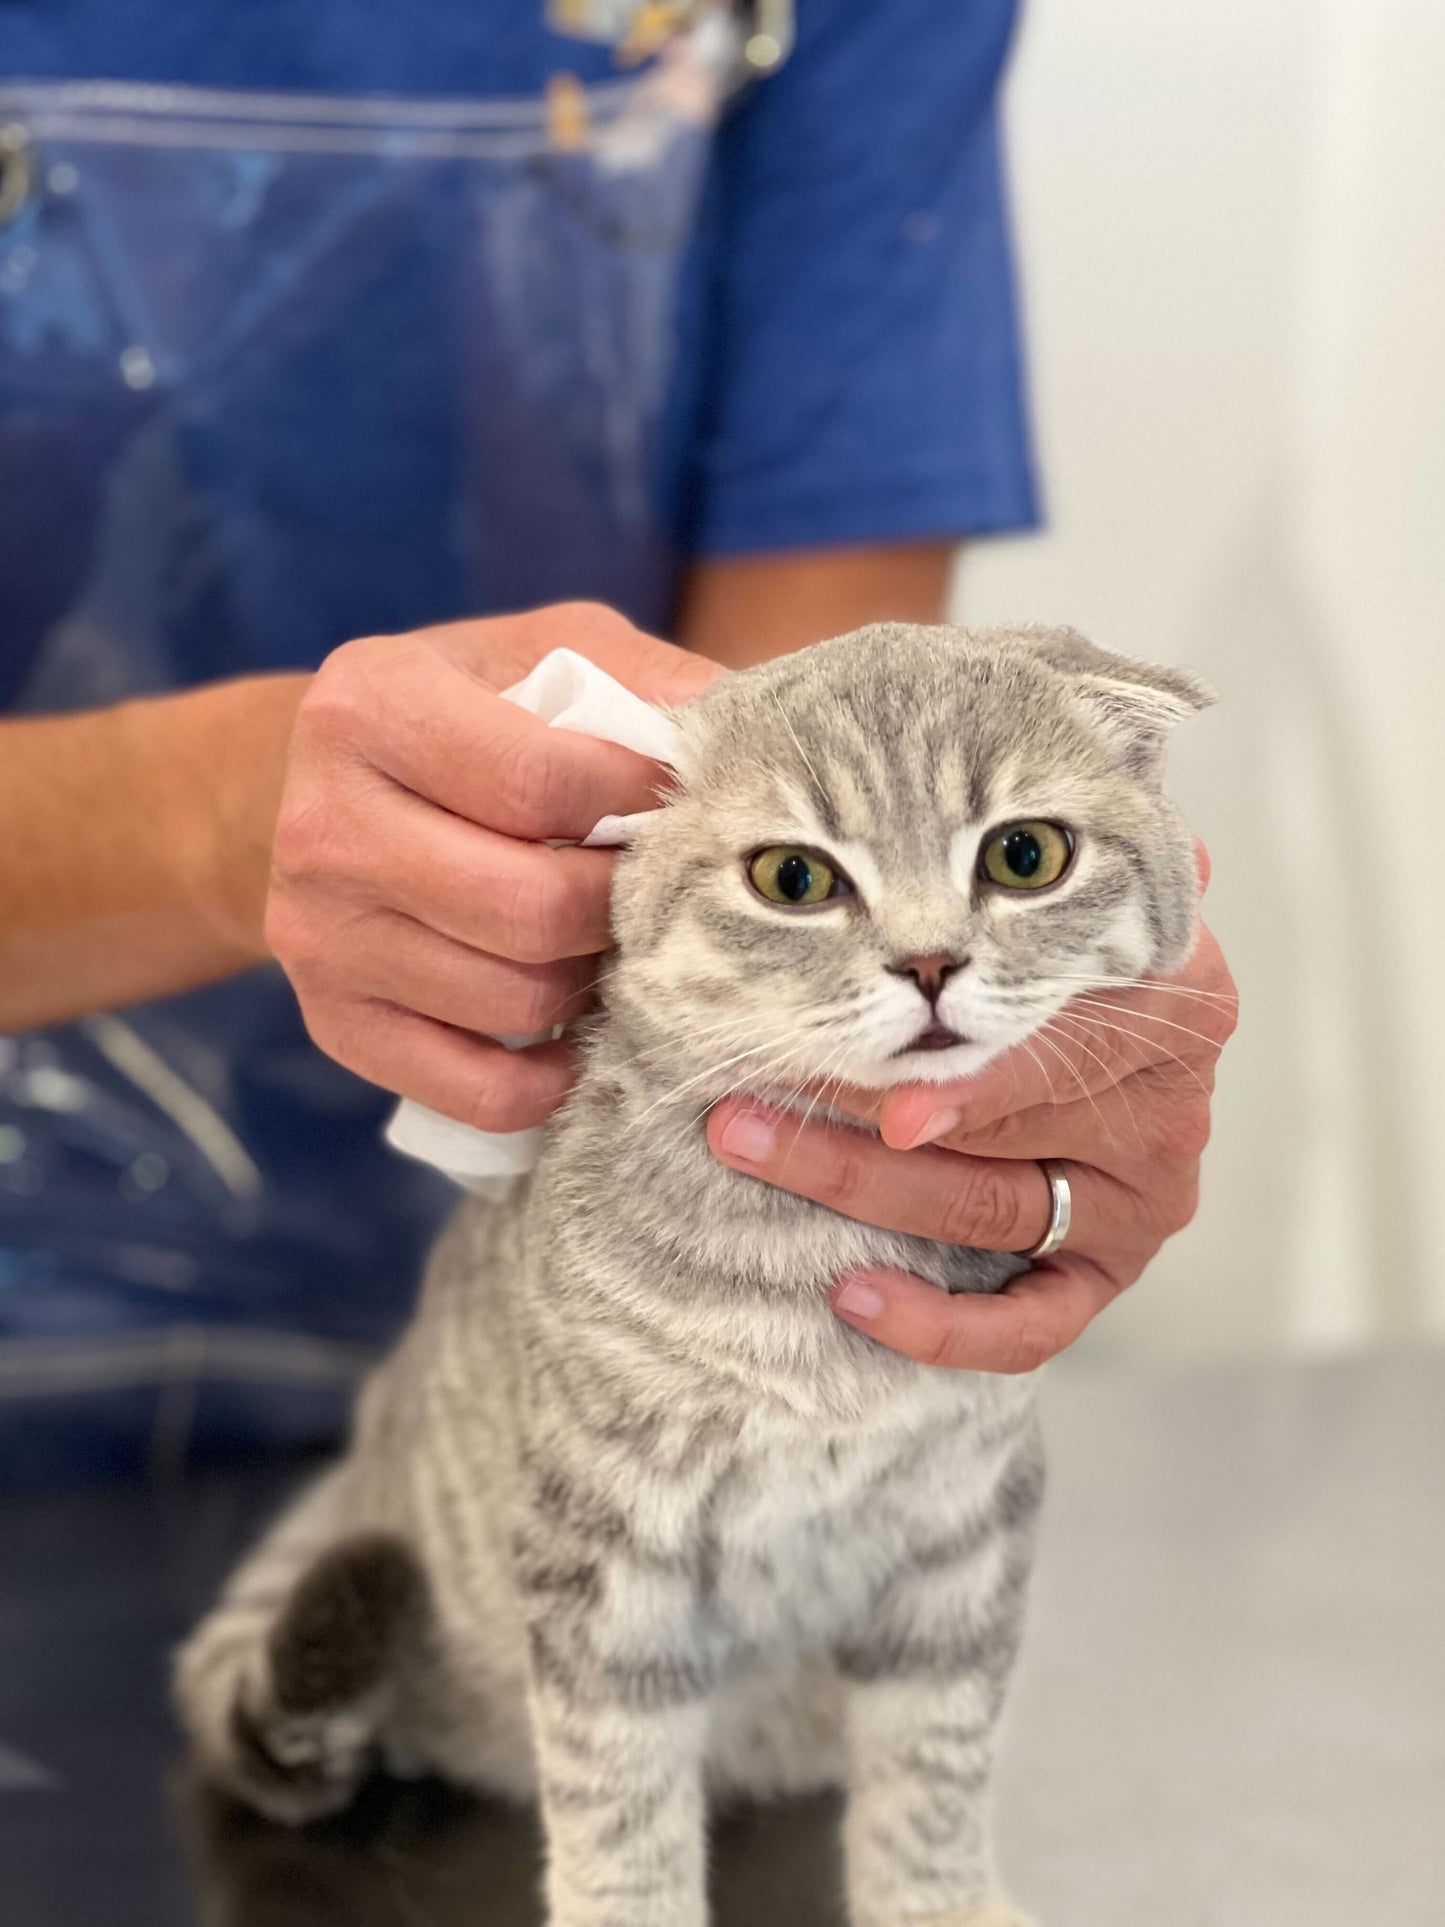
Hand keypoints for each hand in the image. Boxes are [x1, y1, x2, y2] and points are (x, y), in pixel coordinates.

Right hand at [267, 603, 719, 1127]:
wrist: (294, 789)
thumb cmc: (459, 715)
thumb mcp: (538, 655)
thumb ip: (645, 681)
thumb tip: (762, 740)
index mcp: (370, 707)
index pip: (544, 783)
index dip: (643, 802)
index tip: (686, 803)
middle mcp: (326, 825)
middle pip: (532, 908)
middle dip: (625, 908)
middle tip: (657, 890)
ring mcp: (320, 935)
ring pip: (515, 1000)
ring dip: (593, 984)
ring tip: (611, 942)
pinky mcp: (334, 1023)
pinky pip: (479, 1090)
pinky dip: (552, 1078)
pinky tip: (576, 1029)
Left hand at [707, 880, 1237, 1372]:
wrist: (1118, 1018)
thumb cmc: (1061, 937)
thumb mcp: (1072, 872)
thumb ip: (1059, 834)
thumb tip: (1028, 760)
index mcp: (1174, 991)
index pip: (1066, 1034)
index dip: (974, 1069)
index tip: (882, 1075)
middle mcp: (1168, 1100)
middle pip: (1003, 1122)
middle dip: (857, 1109)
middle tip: (743, 1102)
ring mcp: (1143, 1195)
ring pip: (990, 1205)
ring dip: (856, 1188)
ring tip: (751, 1147)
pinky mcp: (1109, 1269)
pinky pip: (1035, 1323)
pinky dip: (945, 1324)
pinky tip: (855, 1296)